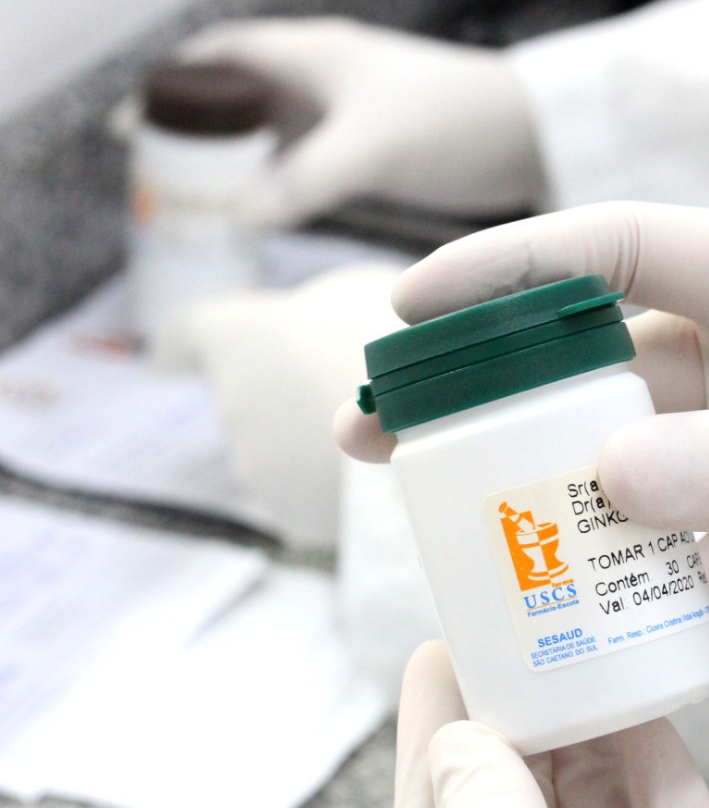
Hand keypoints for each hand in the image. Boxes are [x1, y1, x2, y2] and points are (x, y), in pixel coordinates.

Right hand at [180, 18, 543, 227]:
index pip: (219, 55)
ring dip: (235, 168)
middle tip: (158, 186)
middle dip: (194, 137)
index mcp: (311, 54)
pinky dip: (276, 189)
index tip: (131, 127)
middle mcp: (322, 79)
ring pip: (270, 138)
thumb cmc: (456, 120)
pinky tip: (259, 220)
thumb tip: (237, 217)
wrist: (533, 135)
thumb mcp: (371, 149)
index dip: (171, 85)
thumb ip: (303, 181)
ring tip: (195, 209)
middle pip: (235, 100)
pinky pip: (305, 167)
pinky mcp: (372, 152)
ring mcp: (346, 116)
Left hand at [180, 263, 402, 547]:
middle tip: (355, 385)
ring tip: (386, 430)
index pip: (188, 333)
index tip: (169, 360)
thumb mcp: (363, 288)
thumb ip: (318, 311)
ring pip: (285, 450)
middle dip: (289, 394)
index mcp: (240, 337)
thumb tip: (316, 330)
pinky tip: (389, 470)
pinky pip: (315, 494)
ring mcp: (261, 469)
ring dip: (316, 441)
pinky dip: (340, 485)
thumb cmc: (402, 342)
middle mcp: (233, 405)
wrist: (440, 432)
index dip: (182, 344)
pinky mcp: (297, 518)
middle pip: (253, 396)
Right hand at [339, 204, 708, 708]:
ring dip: (560, 498)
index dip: (511, 271)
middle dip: (501, 396)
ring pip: (640, 465)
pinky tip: (588, 612)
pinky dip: (645, 582)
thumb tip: (598, 479)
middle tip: (392, 436)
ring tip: (464, 533)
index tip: (410, 313)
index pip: (626, 250)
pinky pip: (695, 552)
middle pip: (607, 362)